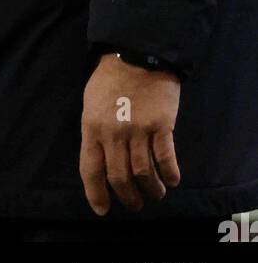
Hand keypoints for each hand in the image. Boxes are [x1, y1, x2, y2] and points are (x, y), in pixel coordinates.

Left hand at [80, 52, 180, 214]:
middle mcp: (113, 133)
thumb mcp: (91, 103)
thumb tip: (101, 159)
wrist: (137, 52)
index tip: (102, 209)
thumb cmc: (111, 78)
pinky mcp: (160, 125)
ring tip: (155, 193)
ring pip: (144, 173)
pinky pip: (165, 159)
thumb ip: (95, 131)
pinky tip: (171, 179)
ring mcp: (137, 130)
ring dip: (151, 189)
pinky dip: (169, 174)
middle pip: (120, 177)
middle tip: (135, 203)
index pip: (90, 170)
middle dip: (128, 197)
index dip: (96, 194)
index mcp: (92, 127)